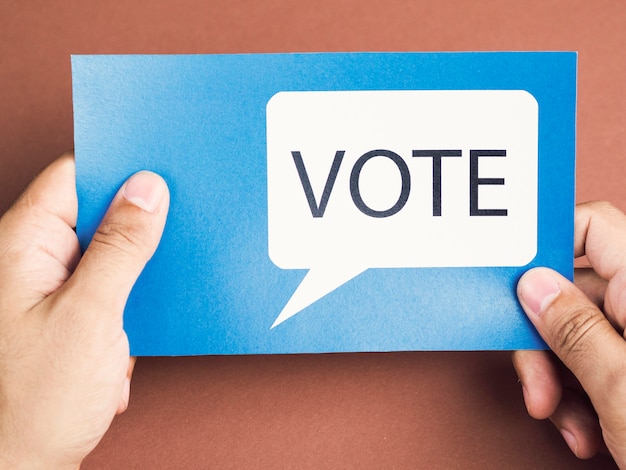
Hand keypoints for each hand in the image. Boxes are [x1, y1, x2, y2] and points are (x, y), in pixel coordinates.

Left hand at [0, 153, 168, 467]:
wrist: (21, 466)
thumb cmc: (35, 402)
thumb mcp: (90, 316)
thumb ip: (120, 248)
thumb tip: (147, 190)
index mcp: (23, 246)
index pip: (73, 176)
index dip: (118, 168)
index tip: (163, 170)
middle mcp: (33, 259)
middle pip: (95, 211)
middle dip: (137, 224)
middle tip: (176, 230)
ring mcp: (50, 287)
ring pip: (108, 250)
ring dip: (137, 270)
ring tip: (149, 297)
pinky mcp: (68, 313)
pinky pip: (109, 284)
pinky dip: (131, 299)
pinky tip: (134, 329)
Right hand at [513, 201, 625, 465]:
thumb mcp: (622, 390)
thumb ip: (575, 330)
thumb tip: (534, 286)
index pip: (594, 228)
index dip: (549, 246)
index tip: (513, 285)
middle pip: (574, 292)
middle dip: (544, 341)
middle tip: (539, 385)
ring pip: (577, 332)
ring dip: (558, 378)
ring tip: (568, 422)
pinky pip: (594, 361)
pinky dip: (579, 394)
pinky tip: (587, 429)